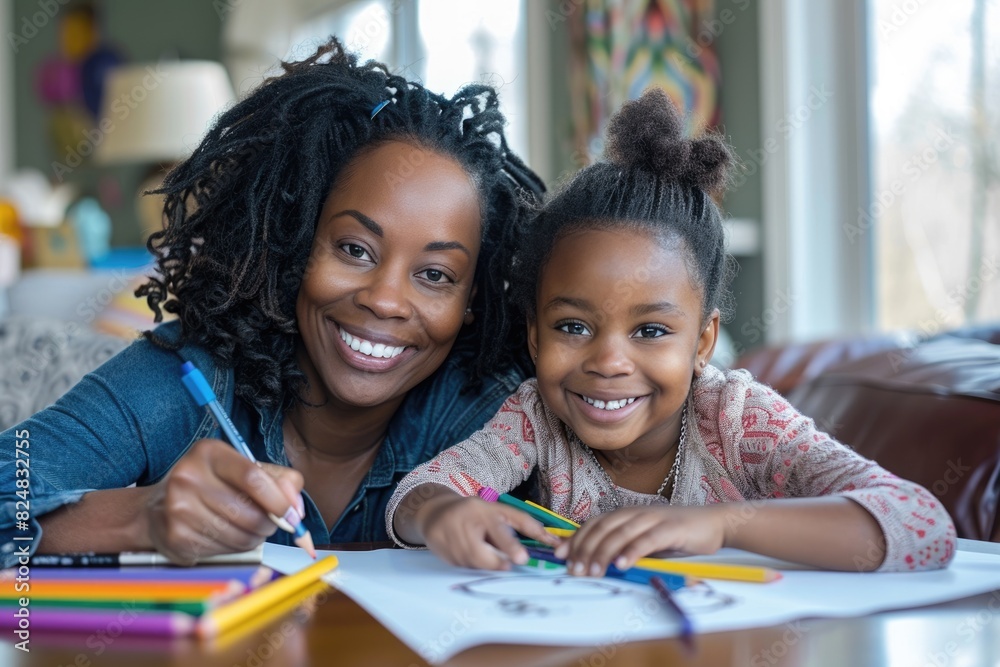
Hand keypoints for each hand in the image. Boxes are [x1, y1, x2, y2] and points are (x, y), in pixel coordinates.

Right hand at [144, 438, 304, 564]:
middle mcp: (188, 477)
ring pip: (239, 535)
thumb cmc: (210, 486)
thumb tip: (296, 507)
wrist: (156, 509)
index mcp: (209, 453)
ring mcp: (178, 509)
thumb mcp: (243, 469)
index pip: (253, 477)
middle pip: (249, 512)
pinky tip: (225, 536)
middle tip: (270, 523)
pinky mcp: (176, 537)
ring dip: (254, 538)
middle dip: (269, 524)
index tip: (293, 515)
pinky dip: (234, 548)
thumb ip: (278, 480)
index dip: (279, 500)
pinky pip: (223, 550)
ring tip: (247, 528)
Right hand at [415, 492, 560, 569]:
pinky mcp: (441, 553)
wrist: (435, 513)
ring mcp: (449, 540)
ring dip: (484, 564)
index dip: (509, 545)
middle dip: (495, 563)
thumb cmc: (475, 513)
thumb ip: (525, 523)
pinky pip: (462, 567)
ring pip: (473, 564)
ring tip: (484, 552)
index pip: (497, 529)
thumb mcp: (499, 511)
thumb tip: (552, 540)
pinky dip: (470, 565)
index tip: (521, 559)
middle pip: (481, 554)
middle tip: (506, 565)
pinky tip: (468, 554)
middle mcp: (463, 524)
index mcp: (480, 511)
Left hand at [554, 505, 726, 575]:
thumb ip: (624, 547)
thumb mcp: (645, 540)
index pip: (594, 525)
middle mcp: (636, 513)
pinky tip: (622, 564)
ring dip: (603, 553)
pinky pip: (647, 540)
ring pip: (621, 534)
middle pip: (603, 528)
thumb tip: (597, 563)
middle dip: (585, 549)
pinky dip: (632, 551)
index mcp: (627, 514)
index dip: (576, 539)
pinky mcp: (671, 528)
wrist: (714, 522)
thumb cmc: (677, 535)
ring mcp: (653, 519)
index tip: (560, 556)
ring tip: (593, 571)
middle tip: (574, 570)